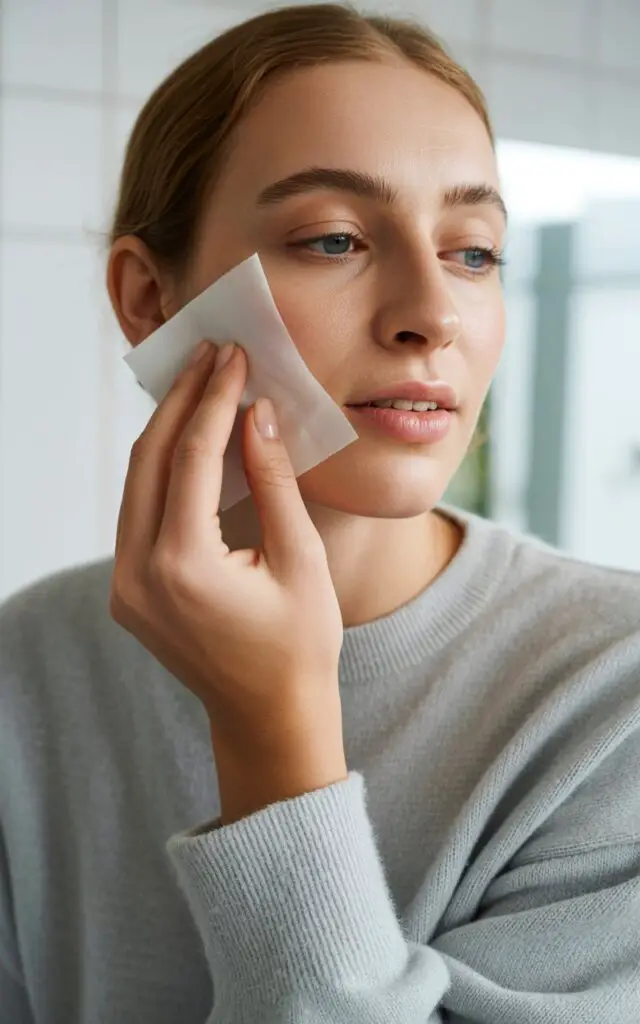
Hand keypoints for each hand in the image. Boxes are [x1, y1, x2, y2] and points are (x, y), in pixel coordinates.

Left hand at [111, 341, 346, 822]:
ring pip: (136, 482)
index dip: (213, 399)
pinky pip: (138, 511)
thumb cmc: (301, 646)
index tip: (233, 357)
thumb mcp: (301, 559)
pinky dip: (163, 470)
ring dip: (167, 431)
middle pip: (149, 460)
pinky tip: (189, 441)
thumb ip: (274, 481)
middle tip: (211, 354)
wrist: (269, 717)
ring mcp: (125, 585)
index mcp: (183, 567)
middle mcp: (138, 574)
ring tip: (201, 385)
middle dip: (181, 401)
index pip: (191, 456)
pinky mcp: (128, 591)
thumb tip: (257, 414)